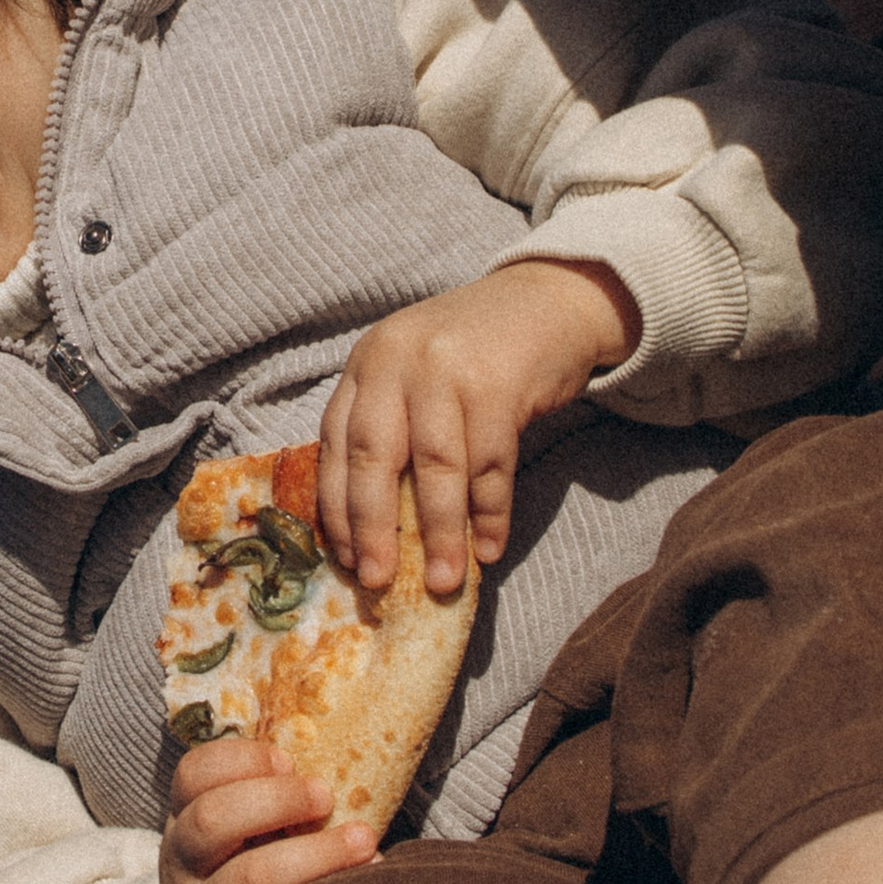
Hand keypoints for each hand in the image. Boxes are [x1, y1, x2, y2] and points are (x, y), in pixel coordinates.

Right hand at [138, 734, 377, 883]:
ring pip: (250, 880)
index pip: (193, 775)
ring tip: (364, 841)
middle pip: (212, 820)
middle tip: (325, 796)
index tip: (287, 761)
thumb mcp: (226, 835)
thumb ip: (259, 801)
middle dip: (277, 799)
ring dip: (315, 854)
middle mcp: (184, 868)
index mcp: (184, 823)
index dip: (241, 759)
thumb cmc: (235, 873)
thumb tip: (344, 763)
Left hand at [316, 257, 638, 598]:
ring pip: (436, 466)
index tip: (343, 559)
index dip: (337, 507)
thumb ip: (393, 433)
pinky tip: (488, 547)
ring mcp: (448, 368)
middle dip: (374, 526)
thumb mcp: (417, 378)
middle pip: (374, 455)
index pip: (335, 443)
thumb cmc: (475, 356)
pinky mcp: (498, 382)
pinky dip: (490, 512)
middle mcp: (398, 359)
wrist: (548, 301)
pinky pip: (491, 463)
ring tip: (445, 580)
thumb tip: (376, 534)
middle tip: (378, 582)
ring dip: (440, 532)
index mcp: (368, 362)